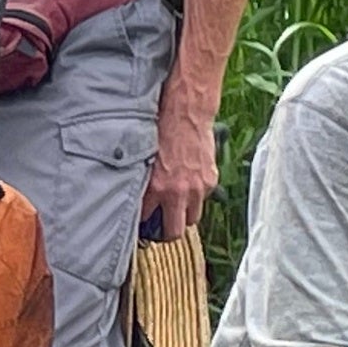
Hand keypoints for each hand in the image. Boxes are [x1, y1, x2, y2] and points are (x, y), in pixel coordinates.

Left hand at [141, 95, 219, 242]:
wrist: (185, 114)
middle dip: (167, 232)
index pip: (146, 221)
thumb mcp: (143, 159)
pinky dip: (196, 197)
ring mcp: (197, 188)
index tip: (142, 223)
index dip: (144, 223)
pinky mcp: (210, 181)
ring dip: (183, 214)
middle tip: (161, 227)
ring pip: (192, 218)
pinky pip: (203, 199)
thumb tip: (137, 198)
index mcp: (156, 188)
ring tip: (175, 206)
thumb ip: (142, 182)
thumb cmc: (160, 131)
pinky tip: (187, 185)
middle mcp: (177, 192)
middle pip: (174, 231)